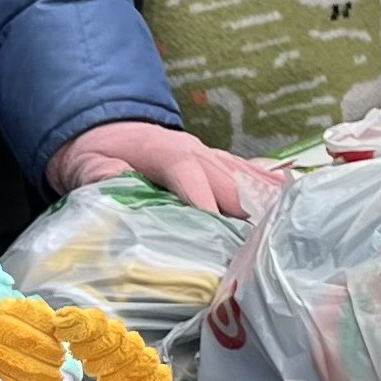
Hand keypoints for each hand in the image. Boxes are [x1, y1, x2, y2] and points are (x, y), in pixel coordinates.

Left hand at [48, 121, 282, 219]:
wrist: (105, 127)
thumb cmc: (98, 152)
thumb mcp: (87, 165)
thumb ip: (102, 176)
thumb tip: (119, 185)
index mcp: (164, 151)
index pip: (188, 172)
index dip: (204, 198)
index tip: (218, 227)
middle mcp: (196, 151)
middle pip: (227, 182)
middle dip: (244, 216)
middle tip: (258, 252)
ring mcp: (212, 157)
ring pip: (246, 180)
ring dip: (265, 207)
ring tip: (287, 237)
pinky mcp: (220, 165)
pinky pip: (251, 177)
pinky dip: (270, 193)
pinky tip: (293, 210)